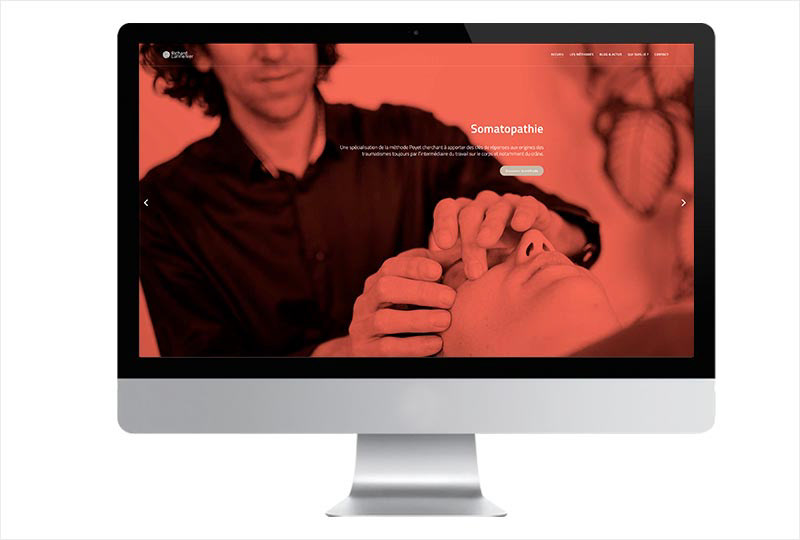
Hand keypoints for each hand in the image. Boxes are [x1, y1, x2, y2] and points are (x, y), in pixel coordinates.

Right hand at [347, 248, 455, 355]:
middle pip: (385, 288)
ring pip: (384, 320)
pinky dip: (413, 346)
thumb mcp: (419, 288)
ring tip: (445, 320)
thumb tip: (464, 244)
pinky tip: (436, 343)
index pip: (392, 266)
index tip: (438, 271)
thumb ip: (439, 267)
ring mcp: (363, 327)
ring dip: (418, 319)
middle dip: (419, 291)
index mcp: (379, 281)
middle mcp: (366, 301)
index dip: (415, 267)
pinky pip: (387, 348)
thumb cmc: (409, 313)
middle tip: (450, 298)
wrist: (379, 353)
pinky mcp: (366, 351)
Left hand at [432, 190, 560, 279]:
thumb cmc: (492, 259)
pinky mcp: (533, 208)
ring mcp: (507, 205)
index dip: (443, 223)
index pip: (447, 210)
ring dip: (490, 226)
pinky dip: (523, 213)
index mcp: (462, 215)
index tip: (443, 245)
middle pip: (470, 215)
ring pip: (496, 210)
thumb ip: (450, 268)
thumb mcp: (469, 263)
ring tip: (485, 242)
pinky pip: (527, 205)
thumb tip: (429, 283)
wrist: (534, 250)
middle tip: (473, 271)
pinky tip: (520, 225)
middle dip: (469, 242)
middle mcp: (482, 206)